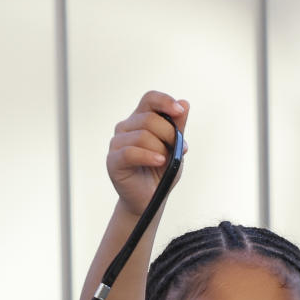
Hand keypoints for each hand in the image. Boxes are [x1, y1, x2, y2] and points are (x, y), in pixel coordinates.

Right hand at [107, 90, 188, 216]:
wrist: (150, 200)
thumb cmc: (161, 173)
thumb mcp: (175, 149)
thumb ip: (178, 128)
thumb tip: (185, 103)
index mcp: (140, 120)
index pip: (150, 99)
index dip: (165, 101)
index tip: (180, 111)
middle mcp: (126, 127)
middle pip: (149, 118)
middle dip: (169, 133)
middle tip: (178, 149)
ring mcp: (117, 143)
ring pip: (142, 135)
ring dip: (160, 149)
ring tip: (165, 162)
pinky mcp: (114, 160)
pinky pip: (131, 152)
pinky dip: (148, 156)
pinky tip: (160, 162)